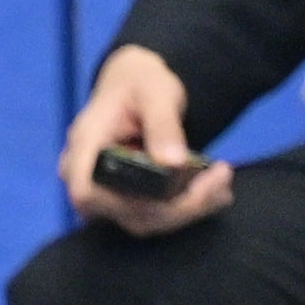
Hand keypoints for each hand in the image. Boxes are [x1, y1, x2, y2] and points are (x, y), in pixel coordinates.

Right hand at [60, 47, 231, 237]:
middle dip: (179, 205)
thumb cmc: (139, 84)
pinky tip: (216, 189)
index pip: (88, 193)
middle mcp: (88, 182)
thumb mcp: (155, 93)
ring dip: (189, 208)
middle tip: (221, 177)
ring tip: (222, 181)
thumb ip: (163, 124)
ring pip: (145, 221)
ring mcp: (107, 197)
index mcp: (82, 151)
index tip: (180, 185)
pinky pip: (156, 216)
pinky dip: (189, 206)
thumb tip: (175, 163)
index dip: (130, 202)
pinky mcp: (129, 203)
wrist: (139, 87)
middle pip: (125, 213)